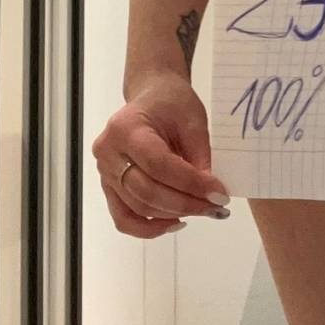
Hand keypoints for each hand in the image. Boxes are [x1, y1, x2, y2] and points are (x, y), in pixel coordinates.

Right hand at [91, 71, 231, 237]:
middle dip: (186, 203)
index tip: (220, 194)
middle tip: (216, 207)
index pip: (159, 165)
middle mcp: (109, 153)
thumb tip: (210, 194)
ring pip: (137, 208)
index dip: (191, 184)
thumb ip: (200, 156)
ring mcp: (104, 173)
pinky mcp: (109, 188)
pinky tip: (176, 222)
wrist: (151, 96)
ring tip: (203, 211)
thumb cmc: (171, 104)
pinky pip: (124, 218)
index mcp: (127, 128)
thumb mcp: (193, 121)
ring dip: (173, 215)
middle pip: (146, 191)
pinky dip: (149, 227)